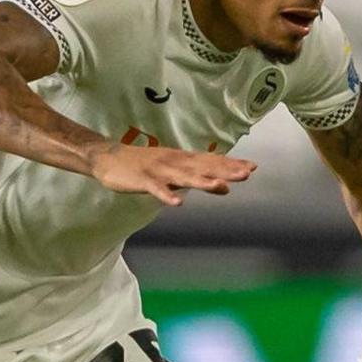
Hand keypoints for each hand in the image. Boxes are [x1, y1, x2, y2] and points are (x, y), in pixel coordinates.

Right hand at [86, 143, 254, 205]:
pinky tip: (177, 203)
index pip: (212, 161)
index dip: (231, 164)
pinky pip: (157, 189)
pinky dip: (166, 195)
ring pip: (183, 177)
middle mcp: (175, 162)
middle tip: (246, 173)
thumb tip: (226, 187)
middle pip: (203, 167)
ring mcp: (159, 171)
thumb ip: (200, 178)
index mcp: (183, 160)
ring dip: (201, 182)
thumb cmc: (145, 166)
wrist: (109, 158)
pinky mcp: (143, 180)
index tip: (252, 167)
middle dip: (224, 170)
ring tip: (220, 186)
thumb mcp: (176, 172)